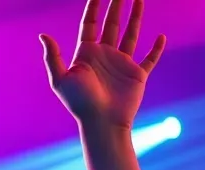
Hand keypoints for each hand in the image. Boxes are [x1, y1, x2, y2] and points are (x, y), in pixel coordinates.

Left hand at [40, 0, 166, 128]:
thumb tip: (43, 35)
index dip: (95, 5)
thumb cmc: (79, 103)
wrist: (102, 123)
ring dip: (136, 16)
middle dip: (117, 4)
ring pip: (131, 34)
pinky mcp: (137, 75)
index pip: (91, 23)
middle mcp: (104, 55)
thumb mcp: (60, 79)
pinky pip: (149, 59)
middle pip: (112, 23)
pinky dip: (156, 49)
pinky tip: (161, 37)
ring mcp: (121, 64)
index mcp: (86, 54)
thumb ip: (53, 56)